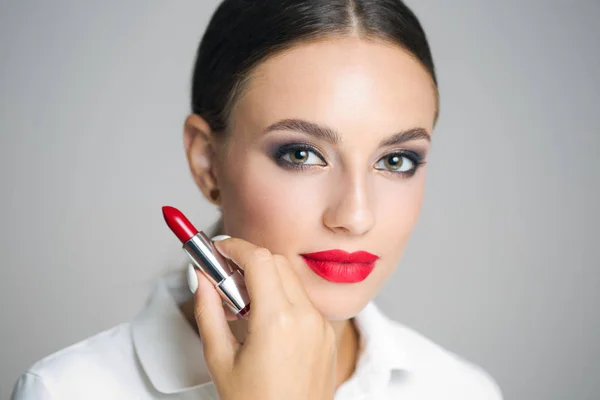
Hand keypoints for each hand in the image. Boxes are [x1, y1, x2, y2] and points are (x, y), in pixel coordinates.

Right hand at [191, 237, 335, 399]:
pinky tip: (264, 322)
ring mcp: (320, 326)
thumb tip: (200, 278)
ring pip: (291, 280)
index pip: (258, 259)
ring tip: (242, 307)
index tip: (217, 248)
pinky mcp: (327, 335)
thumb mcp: (219, 360)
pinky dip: (282, 297)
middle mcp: (305, 317)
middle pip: (276, 262)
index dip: (234, 246)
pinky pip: (303, 301)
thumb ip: (208, 311)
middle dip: (248, 261)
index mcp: (278, 320)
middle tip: (224, 278)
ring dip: (265, 279)